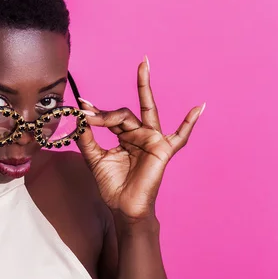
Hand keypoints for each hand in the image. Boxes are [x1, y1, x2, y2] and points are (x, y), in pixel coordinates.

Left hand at [76, 57, 204, 222]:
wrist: (124, 207)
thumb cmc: (113, 185)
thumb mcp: (94, 158)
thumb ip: (87, 139)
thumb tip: (79, 119)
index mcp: (124, 136)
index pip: (111, 118)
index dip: (96, 112)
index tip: (80, 105)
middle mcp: (139, 134)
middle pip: (124, 114)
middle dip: (106, 112)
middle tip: (87, 110)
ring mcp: (153, 140)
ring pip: (147, 112)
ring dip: (145, 90)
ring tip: (144, 72)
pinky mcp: (163, 150)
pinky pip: (180, 136)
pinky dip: (190, 122)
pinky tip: (198, 107)